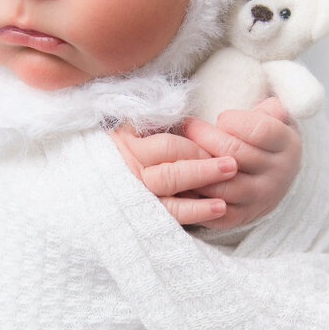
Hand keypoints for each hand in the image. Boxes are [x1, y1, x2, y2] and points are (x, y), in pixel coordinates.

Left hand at [109, 97, 300, 230]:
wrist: (274, 176)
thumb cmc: (264, 137)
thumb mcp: (275, 117)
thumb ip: (270, 107)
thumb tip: (268, 106)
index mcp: (286, 145)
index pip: (259, 131)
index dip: (234, 121)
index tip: (220, 117)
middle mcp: (277, 174)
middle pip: (234, 155)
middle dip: (204, 138)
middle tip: (187, 126)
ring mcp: (259, 198)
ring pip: (222, 186)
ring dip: (195, 167)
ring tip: (179, 152)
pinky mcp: (242, 217)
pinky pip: (215, 212)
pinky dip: (195, 198)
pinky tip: (181, 181)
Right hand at [109, 126, 237, 225]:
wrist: (97, 171)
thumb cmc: (128, 136)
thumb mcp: (136, 119)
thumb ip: (158, 114)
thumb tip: (184, 110)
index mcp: (129, 145)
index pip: (166, 148)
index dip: (194, 148)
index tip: (219, 147)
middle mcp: (131, 174)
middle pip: (169, 177)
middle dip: (202, 172)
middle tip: (231, 167)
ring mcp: (137, 197)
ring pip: (168, 204)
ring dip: (198, 205)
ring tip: (223, 204)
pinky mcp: (145, 215)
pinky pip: (169, 219)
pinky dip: (192, 217)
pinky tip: (216, 213)